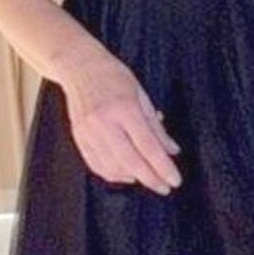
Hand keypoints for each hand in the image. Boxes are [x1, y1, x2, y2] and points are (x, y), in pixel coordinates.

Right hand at [59, 50, 182, 194]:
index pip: (148, 146)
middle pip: (131, 162)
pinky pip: (97, 165)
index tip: (175, 180)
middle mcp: (104, 123)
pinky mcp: (79, 138)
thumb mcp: (142, 95)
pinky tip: (126, 174)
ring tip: (147, 178)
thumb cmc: (113, 77)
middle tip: (165, 187)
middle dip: (150, 179)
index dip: (163, 167)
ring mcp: (88, 132)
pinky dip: (113, 174)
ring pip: (113, 167)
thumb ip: (156, 126)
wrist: (79, 66)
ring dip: (133, 177)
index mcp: (124, 109)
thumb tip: (172, 151)